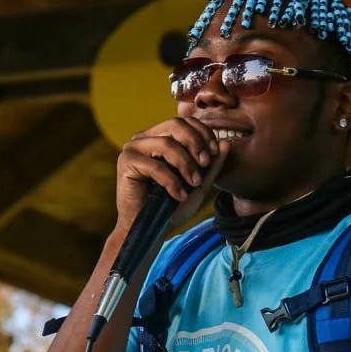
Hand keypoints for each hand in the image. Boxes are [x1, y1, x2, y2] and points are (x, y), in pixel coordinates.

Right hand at [116, 117, 229, 233]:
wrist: (151, 229)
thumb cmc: (172, 206)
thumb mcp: (198, 184)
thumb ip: (211, 164)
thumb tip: (225, 142)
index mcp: (160, 137)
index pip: (184, 122)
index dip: (203, 133)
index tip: (214, 153)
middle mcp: (144, 138)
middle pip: (175, 125)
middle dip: (195, 143)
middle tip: (205, 164)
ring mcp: (133, 148)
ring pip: (166, 144)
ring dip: (185, 164)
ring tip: (194, 184)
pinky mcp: (125, 162)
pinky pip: (154, 166)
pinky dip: (171, 181)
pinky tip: (179, 196)